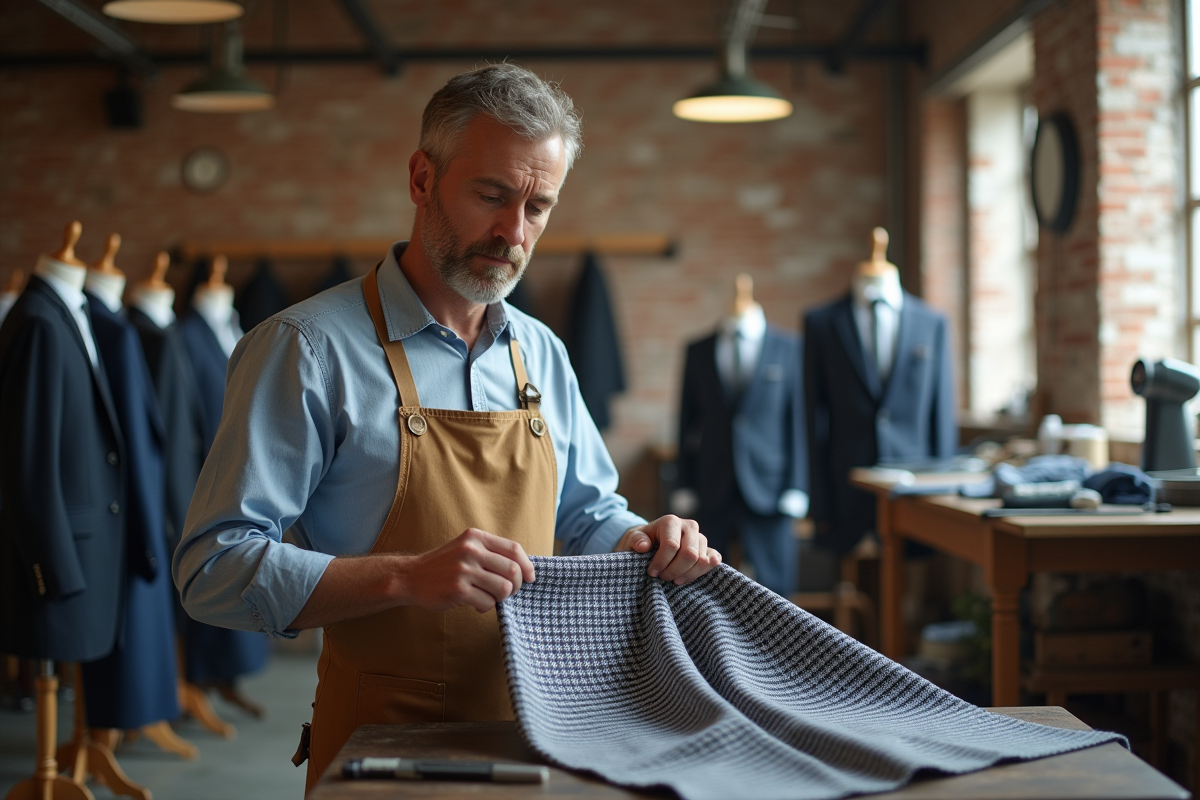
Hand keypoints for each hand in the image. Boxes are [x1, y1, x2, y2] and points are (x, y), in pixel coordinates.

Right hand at [405, 528, 534, 612]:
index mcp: (476, 537)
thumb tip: (524, 570)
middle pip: (513, 571)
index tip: (530, 577)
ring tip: (489, 597)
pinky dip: (485, 607)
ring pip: (503, 588)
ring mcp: (464, 570)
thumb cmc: (445, 565)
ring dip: (500, 598)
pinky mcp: (458, 590)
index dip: (527, 565)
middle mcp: (471, 550)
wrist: (411, 577)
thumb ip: (491, 553)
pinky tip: (475, 605)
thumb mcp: (467, 548)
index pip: (514, 549)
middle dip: (516, 586)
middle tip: (508, 593)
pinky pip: (487, 603)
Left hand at [614, 515, 721, 584]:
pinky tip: (688, 577)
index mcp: (670, 521)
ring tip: (673, 579)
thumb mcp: (633, 539)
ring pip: (702, 560)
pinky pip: (714, 560)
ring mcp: (700, 537)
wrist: (652, 542)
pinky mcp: (708, 548)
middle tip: (663, 578)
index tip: (652, 573)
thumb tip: (643, 546)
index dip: (661, 562)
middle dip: (675, 570)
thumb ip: (636, 541)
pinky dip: (704, 571)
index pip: (672, 545)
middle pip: (690, 554)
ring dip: (687, 575)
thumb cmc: (642, 542)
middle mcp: (689, 526)